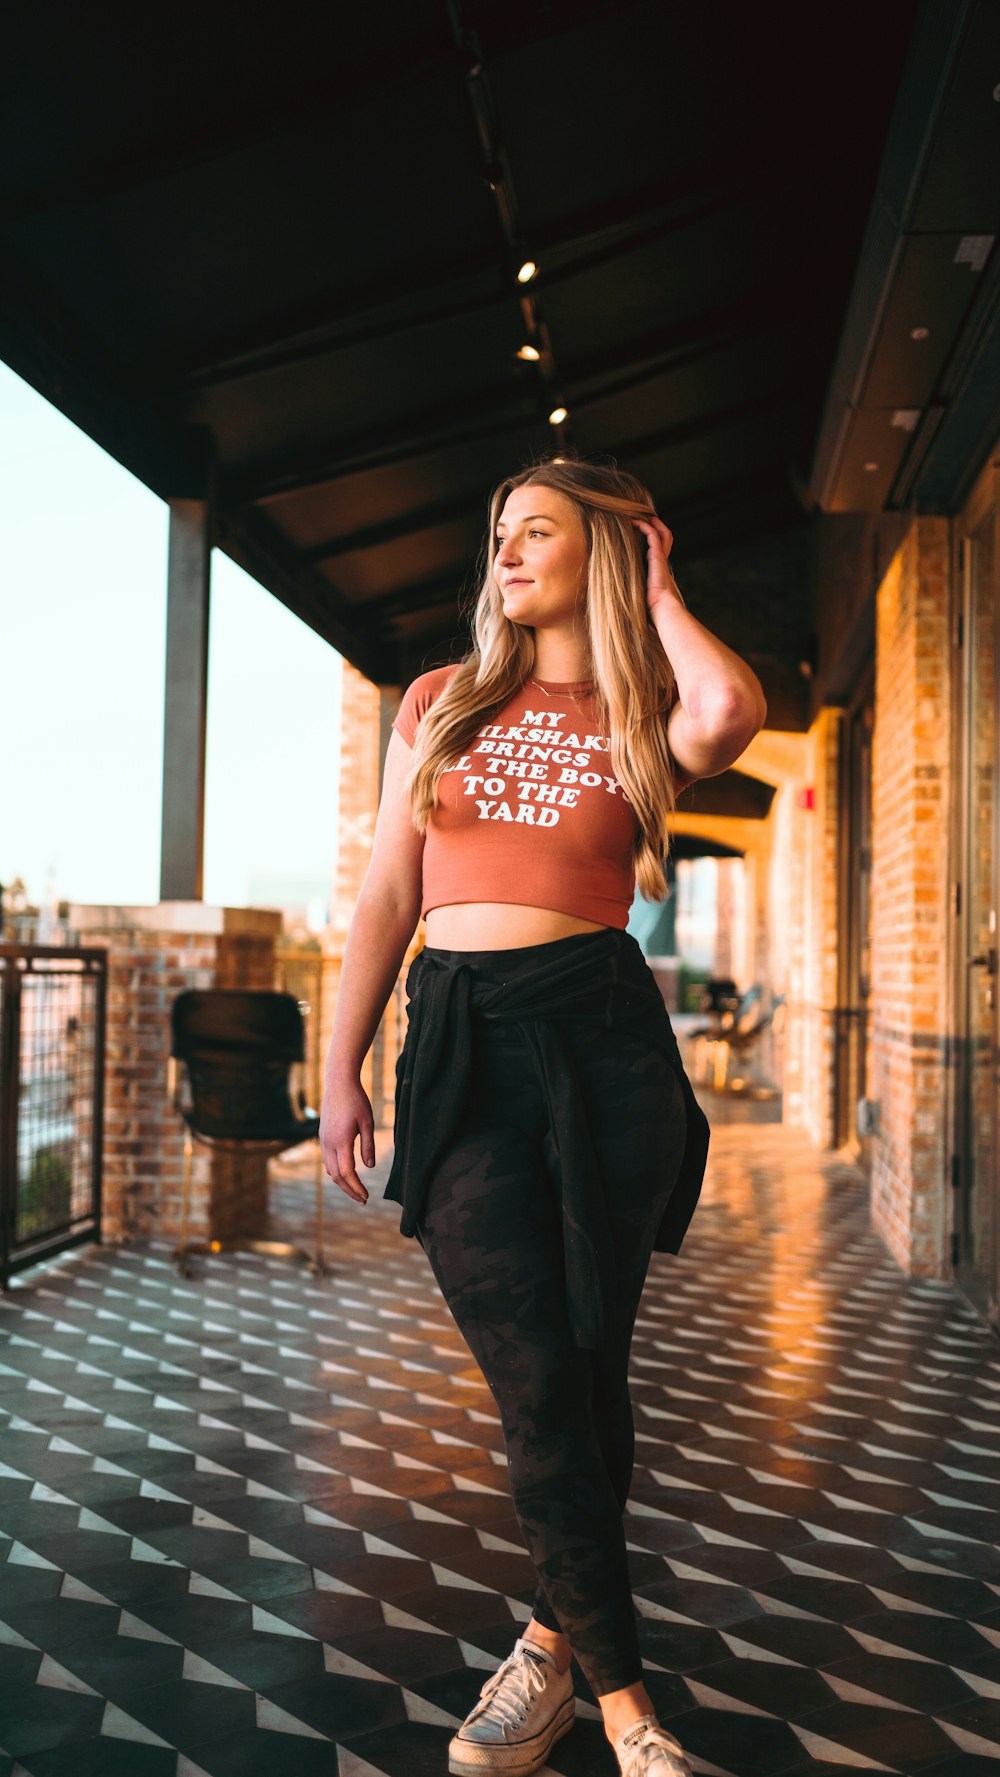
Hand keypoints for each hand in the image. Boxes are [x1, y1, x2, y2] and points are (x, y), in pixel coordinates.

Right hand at [320, 1079, 374, 1203]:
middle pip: (336, 1176)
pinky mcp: (322, 1136)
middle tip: (363, 1199)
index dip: (356, 1187)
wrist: (338, 1083)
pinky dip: (336, 1171)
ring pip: (329, 1169)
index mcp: (340, 1141)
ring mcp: (323, 1140)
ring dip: (342, 1182)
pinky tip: (347, 1173)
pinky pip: (327, 1160)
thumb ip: (368, 1145)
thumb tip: (369, 1166)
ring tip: (356, 1189)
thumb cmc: (356, 1100)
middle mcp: (328, 1143)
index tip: (366, 1196)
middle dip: (349, 1190)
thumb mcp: (368, 1122)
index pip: (347, 1173)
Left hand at [633, 515, 685, 617]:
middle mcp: (662, 562)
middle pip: (665, 539)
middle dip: (657, 527)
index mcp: (660, 571)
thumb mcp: (641, 597)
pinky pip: (653, 535)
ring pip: (662, 533)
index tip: (642, 535)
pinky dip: (645, 526)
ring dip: (652, 523)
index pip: (660, 551)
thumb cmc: (651, 608)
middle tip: (646, 519)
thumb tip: (618, 603)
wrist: (662, 608)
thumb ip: (634, 593)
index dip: (654, 541)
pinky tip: (635, 522)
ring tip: (640, 516)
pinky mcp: (657, 556)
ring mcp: (661, 558)